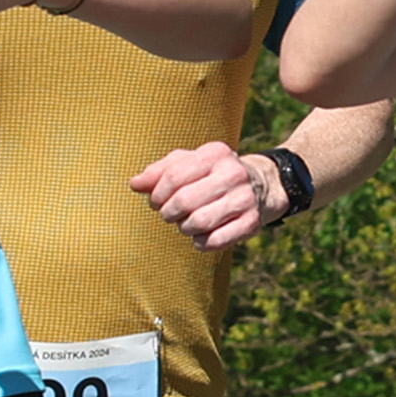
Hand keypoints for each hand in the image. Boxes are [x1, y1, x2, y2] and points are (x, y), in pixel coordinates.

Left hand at [134, 141, 278, 250]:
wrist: (260, 186)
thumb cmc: (211, 175)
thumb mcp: (188, 164)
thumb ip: (159, 171)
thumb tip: (134, 184)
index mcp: (215, 153)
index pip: (174, 176)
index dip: (157, 194)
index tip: (155, 201)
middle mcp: (233, 173)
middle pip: (184, 201)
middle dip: (169, 213)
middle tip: (169, 214)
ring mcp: (245, 198)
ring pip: (199, 222)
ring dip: (184, 228)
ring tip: (186, 223)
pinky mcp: (252, 222)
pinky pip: (215, 241)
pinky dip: (200, 243)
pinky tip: (200, 236)